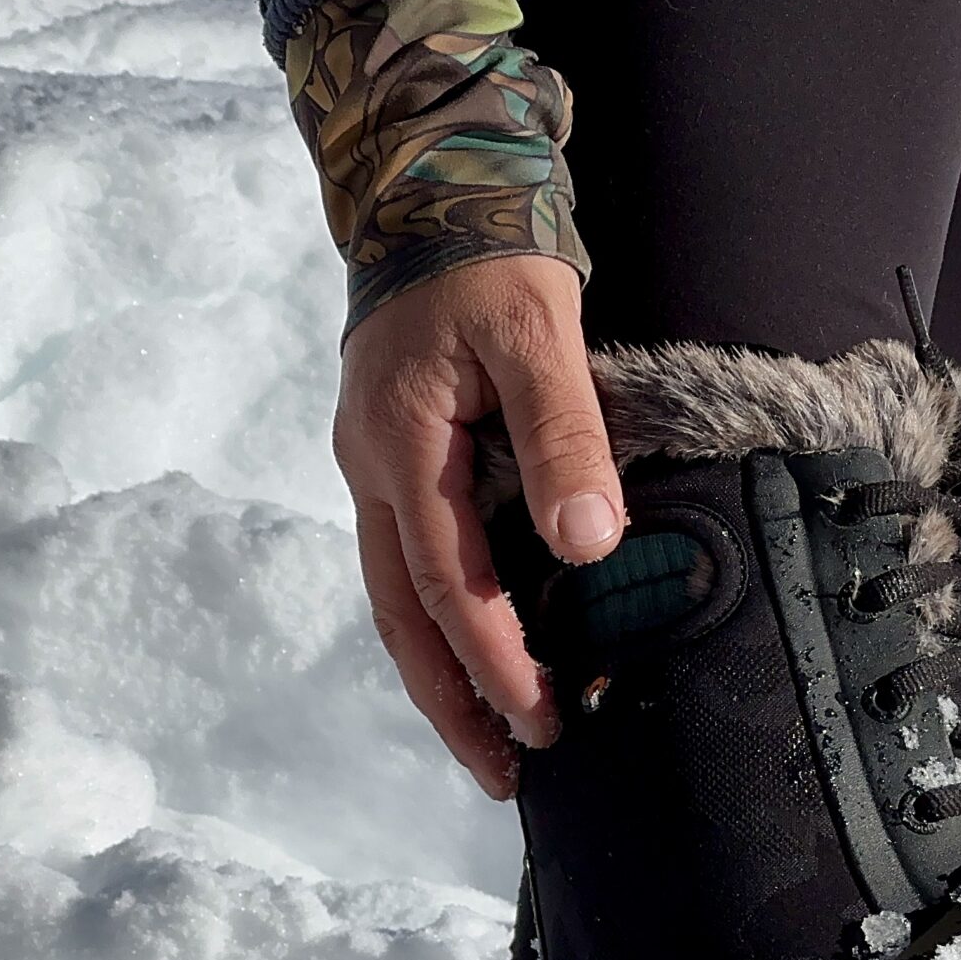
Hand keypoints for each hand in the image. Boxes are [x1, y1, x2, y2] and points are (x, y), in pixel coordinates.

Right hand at [334, 254, 622, 798]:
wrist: (427, 182)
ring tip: (494, 743)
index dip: (495, 663)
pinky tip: (480, 653)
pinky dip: (442, 622)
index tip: (542, 724)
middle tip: (507, 777)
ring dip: (442, 674)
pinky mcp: (395, 459)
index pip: (449, 587)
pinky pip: (411, 563)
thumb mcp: (539, 334)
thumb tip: (588, 544)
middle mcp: (372, 472)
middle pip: (402, 618)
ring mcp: (375, 468)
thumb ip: (563, 437)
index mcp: (400, 449)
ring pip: (398, 599)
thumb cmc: (487, 254)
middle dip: (452, 703)